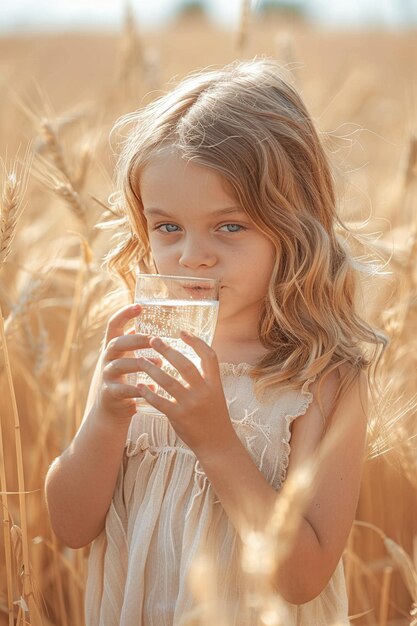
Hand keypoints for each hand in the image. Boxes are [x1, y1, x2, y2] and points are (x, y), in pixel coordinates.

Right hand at [91, 304, 160, 427]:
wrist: (110, 411)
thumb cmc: (123, 380)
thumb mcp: (126, 358)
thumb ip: (134, 344)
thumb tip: (152, 327)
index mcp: (112, 348)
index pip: (113, 325)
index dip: (124, 314)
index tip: (139, 306)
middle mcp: (107, 359)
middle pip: (116, 343)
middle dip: (135, 339)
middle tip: (154, 339)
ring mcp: (106, 376)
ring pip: (119, 365)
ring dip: (140, 363)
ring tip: (158, 363)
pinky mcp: (110, 394)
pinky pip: (123, 389)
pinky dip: (137, 389)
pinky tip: (151, 388)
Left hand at [135, 331, 237, 454]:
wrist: (217, 445)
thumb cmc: (214, 418)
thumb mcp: (216, 395)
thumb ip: (205, 379)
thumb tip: (190, 360)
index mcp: (215, 384)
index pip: (209, 356)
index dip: (196, 342)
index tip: (182, 332)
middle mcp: (204, 391)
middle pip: (184, 364)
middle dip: (167, 350)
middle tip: (153, 340)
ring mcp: (191, 404)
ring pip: (168, 381)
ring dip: (152, 369)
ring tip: (140, 360)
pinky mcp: (179, 417)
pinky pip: (159, 401)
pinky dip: (148, 392)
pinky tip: (140, 386)